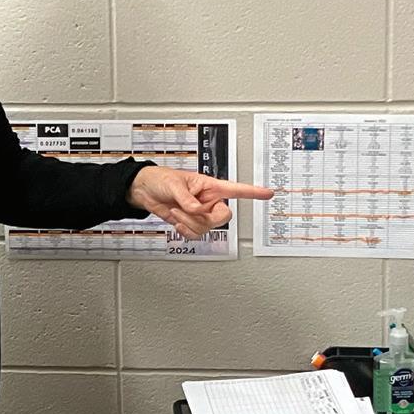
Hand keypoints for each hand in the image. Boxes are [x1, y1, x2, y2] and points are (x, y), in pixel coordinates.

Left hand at [128, 167, 273, 239]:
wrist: (146, 191)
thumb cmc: (160, 179)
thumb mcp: (174, 184)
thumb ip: (187, 198)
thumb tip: (197, 209)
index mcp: (210, 186)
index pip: (236, 189)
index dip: (253, 192)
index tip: (268, 193)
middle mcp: (209, 201)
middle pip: (223, 216)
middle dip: (205, 217)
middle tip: (189, 210)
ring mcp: (200, 213)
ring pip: (207, 228)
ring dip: (189, 222)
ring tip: (176, 211)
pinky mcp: (190, 223)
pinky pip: (196, 234)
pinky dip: (186, 231)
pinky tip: (178, 222)